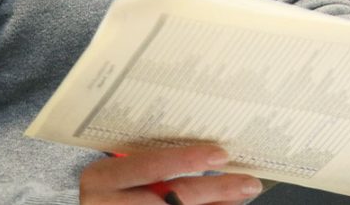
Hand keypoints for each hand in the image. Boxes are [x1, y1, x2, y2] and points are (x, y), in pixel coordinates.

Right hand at [79, 144, 263, 204]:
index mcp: (102, 178)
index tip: (221, 154)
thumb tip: (209, 150)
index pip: (149, 165)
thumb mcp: (122, 166)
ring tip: (240, 197)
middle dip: (213, 189)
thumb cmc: (112, 182)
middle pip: (169, 198)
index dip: (186, 159)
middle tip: (247, 182)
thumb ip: (153, 160)